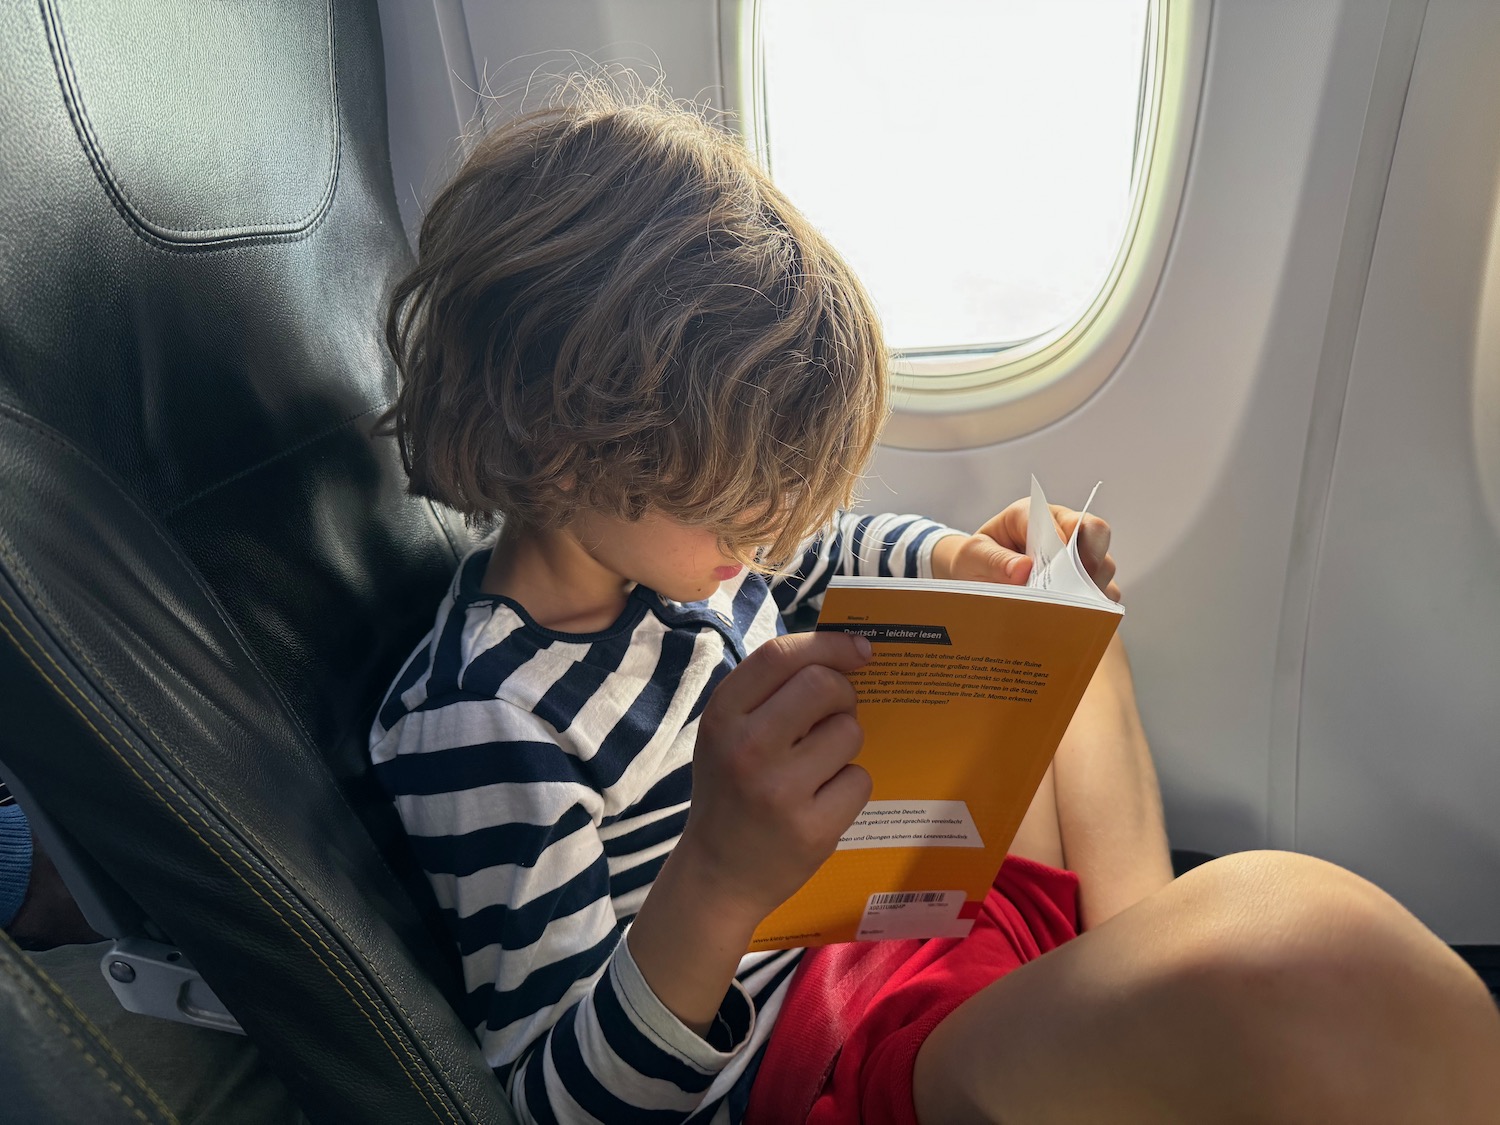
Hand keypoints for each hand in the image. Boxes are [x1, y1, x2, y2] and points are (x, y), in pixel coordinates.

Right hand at [676, 630, 874, 924]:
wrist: (718, 875)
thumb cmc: (731, 791)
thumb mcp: (728, 733)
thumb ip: (771, 692)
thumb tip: (847, 652)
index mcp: (722, 717)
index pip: (780, 656)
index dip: (828, 644)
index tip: (858, 649)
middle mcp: (747, 749)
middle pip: (823, 685)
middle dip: (843, 694)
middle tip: (834, 715)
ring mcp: (780, 791)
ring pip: (849, 732)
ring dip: (845, 744)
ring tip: (818, 766)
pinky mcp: (813, 829)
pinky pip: (859, 780)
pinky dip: (848, 786)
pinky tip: (822, 801)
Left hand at [931, 500, 1119, 600]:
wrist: (975, 578)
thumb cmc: (975, 560)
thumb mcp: (973, 556)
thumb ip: (994, 560)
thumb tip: (1023, 569)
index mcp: (1033, 514)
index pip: (1061, 518)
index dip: (1066, 540)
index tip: (1057, 564)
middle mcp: (1062, 528)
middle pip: (1097, 533)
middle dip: (1091, 560)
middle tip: (1075, 587)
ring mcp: (1077, 556)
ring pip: (1104, 566)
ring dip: (1091, 588)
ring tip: (1070, 610)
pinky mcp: (1083, 582)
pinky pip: (1103, 594)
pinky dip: (1094, 608)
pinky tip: (1075, 620)